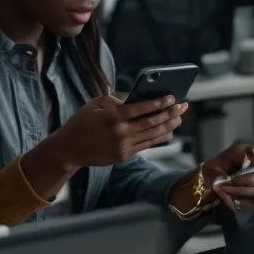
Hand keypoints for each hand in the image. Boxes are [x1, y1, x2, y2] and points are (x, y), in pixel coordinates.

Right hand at [44, 94, 186, 169]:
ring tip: (179, 118)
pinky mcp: (124, 156)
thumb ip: (115, 100)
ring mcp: (123, 146)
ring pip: (152, 135)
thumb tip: (135, 97)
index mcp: (113, 116)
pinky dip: (158, 138)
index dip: (159, 103)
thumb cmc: (81, 122)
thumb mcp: (94, 104)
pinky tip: (167, 132)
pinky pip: (146, 145)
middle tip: (183, 107)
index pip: (141, 108)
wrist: (70, 148)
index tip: (172, 97)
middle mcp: (121, 132)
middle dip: (170, 113)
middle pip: (152, 122)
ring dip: (168, 126)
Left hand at [200, 135, 253, 208]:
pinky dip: (234, 197)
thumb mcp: (236, 152)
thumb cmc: (219, 164)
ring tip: (223, 185)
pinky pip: (249, 202)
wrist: (203, 182)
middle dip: (245, 179)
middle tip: (228, 178)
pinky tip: (225, 193)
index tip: (249, 165)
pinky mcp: (249, 202)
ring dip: (237, 188)